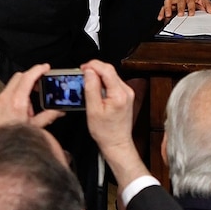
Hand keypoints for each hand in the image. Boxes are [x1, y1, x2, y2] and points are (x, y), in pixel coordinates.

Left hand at [0, 63, 60, 137]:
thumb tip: (59, 111)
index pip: (28, 78)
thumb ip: (48, 116)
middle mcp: (2, 99)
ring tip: (24, 113)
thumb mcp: (35, 129)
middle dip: (29, 82)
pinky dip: (8, 103)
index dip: (38, 70)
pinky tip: (12, 116)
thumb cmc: (15, 142)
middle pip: (18, 79)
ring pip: (9, 89)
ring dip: (19, 95)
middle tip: (37, 92)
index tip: (45, 68)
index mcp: (16, 102)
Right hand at [80, 59, 144, 186]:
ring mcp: (128, 94)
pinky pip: (113, 83)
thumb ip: (91, 88)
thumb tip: (89, 72)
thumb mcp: (93, 110)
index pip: (107, 69)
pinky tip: (96, 88)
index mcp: (119, 94)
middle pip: (110, 71)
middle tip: (82, 74)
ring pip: (111, 76)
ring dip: (99, 75)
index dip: (93, 65)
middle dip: (95, 69)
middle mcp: (126, 92)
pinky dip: (103, 82)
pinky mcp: (126, 96)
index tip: (82, 68)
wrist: (117, 143)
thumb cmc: (105, 132)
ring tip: (87, 82)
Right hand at [159, 0, 210, 20]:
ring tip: (169, 15)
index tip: (192, 14)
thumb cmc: (199, 1)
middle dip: (180, 8)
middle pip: (179, 0)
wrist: (196, 2)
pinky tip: (161, 17)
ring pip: (169, 1)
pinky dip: (162, 12)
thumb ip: (208, 6)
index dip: (191, 7)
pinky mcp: (170, 4)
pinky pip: (164, 7)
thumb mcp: (205, 3)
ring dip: (168, 8)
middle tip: (181, 15)